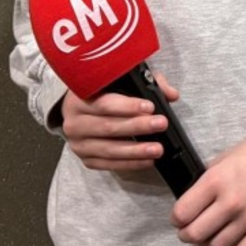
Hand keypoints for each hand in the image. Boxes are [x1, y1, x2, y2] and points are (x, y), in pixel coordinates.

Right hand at [61, 73, 180, 171]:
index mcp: (79, 98)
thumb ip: (147, 82)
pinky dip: (130, 163)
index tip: (150, 106)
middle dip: (137, 126)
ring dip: (136, 150)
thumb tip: (171, 94)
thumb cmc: (102, 93)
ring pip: (109, 149)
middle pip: (108, 127)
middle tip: (161, 124)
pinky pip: (109, 164)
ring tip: (157, 148)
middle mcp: (74, 122)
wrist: (78, 112)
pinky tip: (147, 160)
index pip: (104, 103)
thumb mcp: (119, 80)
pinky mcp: (86, 159)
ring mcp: (78, 144)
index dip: (128, 106)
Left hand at [171, 128, 245, 245]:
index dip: (176, 218)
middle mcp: (231, 202)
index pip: (182, 213)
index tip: (178, 218)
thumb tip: (190, 204)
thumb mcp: (221, 160)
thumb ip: (204, 183)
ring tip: (204, 238)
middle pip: (195, 234)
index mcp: (216, 181)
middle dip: (186, 234)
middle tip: (186, 231)